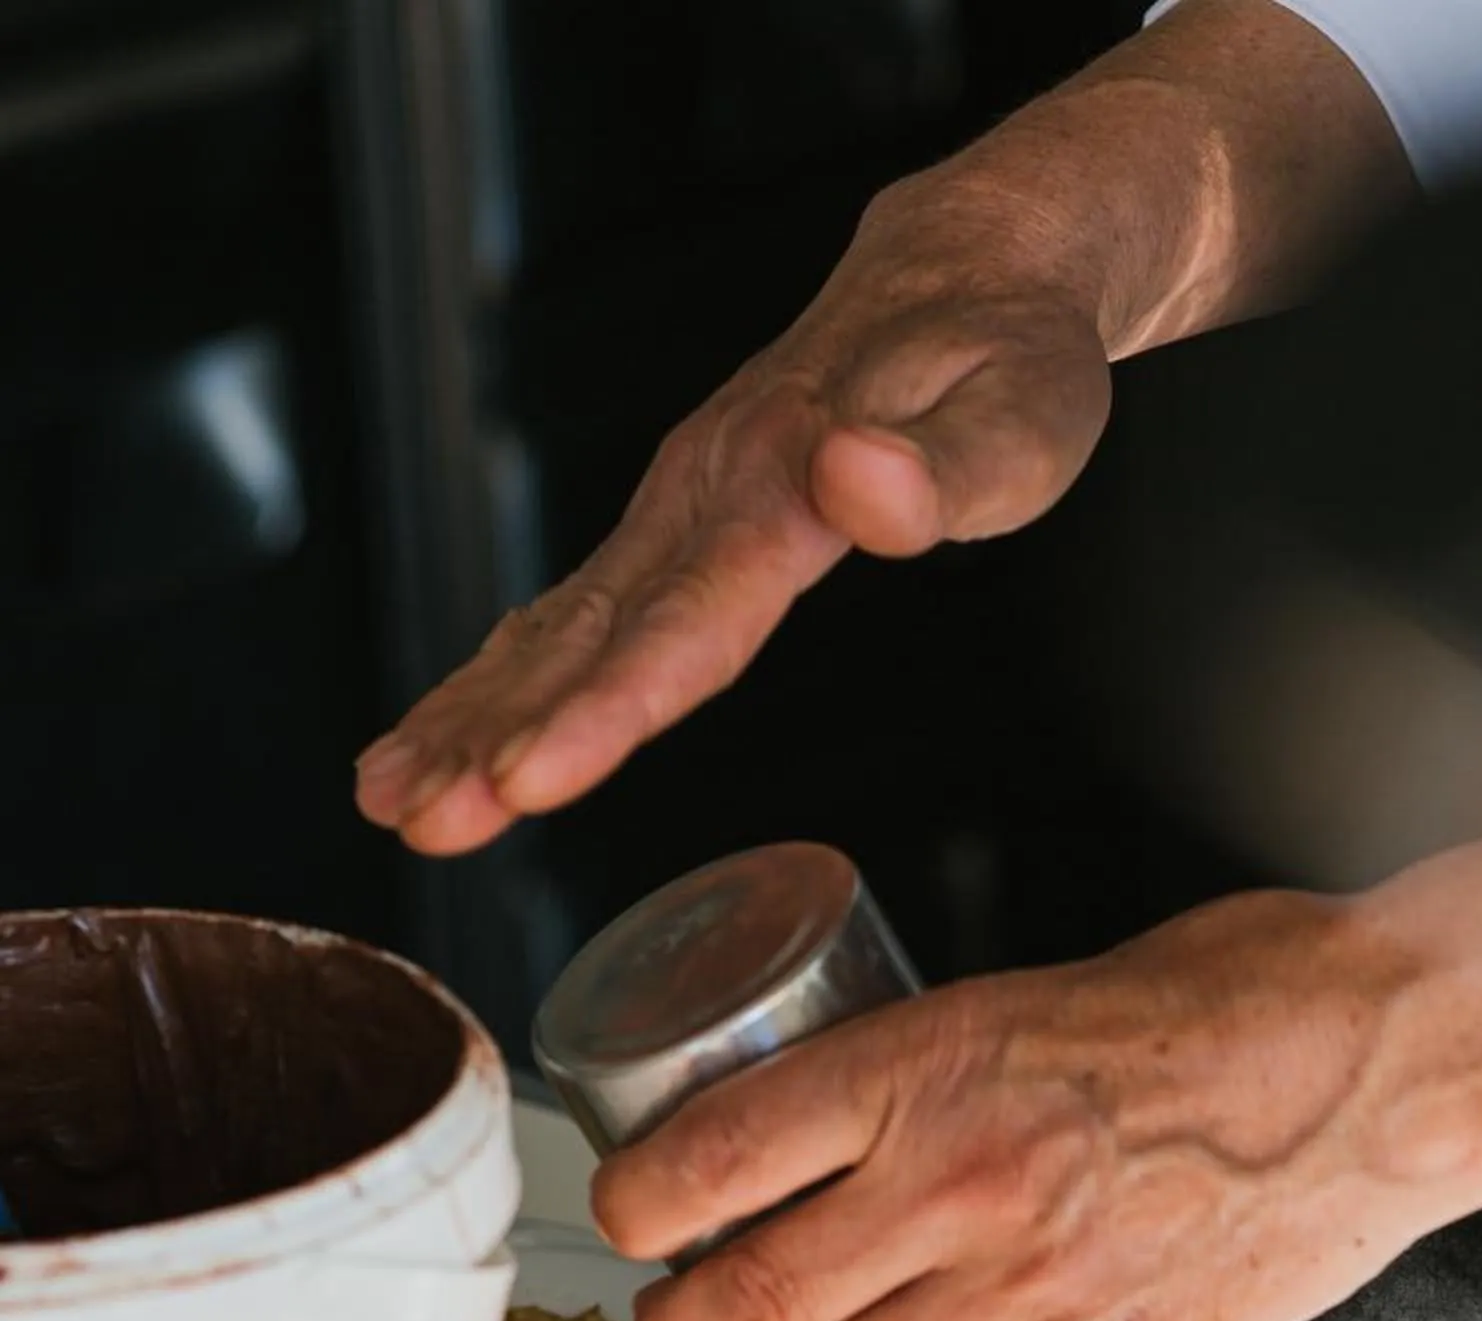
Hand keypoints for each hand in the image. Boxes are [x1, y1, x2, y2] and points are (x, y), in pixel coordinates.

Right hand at [352, 181, 1111, 855]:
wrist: (965, 269)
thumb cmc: (1008, 358)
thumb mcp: (1020, 414)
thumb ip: (946, 467)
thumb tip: (860, 481)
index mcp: (784, 484)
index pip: (685, 617)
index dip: (607, 707)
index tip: (531, 779)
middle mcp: (702, 495)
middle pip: (588, 634)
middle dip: (495, 733)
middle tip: (422, 818)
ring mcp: (673, 511)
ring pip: (555, 627)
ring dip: (466, 716)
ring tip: (389, 800)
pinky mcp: (668, 531)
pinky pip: (567, 616)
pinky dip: (494, 682)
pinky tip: (435, 746)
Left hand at [593, 889, 1477, 1320]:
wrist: (1385, 1068)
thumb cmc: (1236, 1002)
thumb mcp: (1039, 992)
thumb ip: (938, 1071)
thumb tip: (856, 1126)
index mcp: (927, 1064)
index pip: (712, 1155)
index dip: (635, 1209)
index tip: (627, 1221)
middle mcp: (951, 1183)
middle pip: (747, 1297)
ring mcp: (1017, 1290)